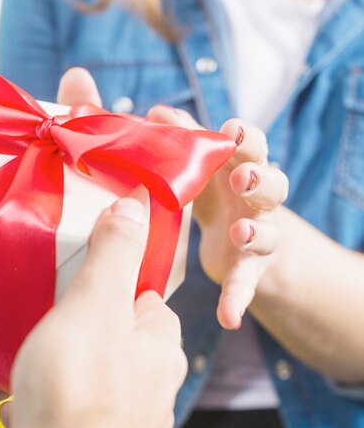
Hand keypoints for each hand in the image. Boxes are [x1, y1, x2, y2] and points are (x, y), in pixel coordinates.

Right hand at [6, 191, 186, 427]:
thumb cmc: (82, 384)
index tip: (97, 280)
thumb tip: (136, 205)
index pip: (152, 306)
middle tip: (58, 321)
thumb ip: (115, 254)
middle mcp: (157, 391)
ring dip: (70, 375)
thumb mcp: (95, 301)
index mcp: (161, 349)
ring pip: (99, 388)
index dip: (124, 289)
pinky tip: (21, 410)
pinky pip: (74, 424)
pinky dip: (51, 412)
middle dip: (94, 334)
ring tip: (36, 365)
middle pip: (125, 348)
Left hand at [146, 106, 288, 328]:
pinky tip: (228, 317)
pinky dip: (237, 299)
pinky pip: (245, 284)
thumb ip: (181, 138)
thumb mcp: (200, 165)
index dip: (247, 139)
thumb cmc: (212, 189)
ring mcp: (256, 236)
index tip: (232, 130)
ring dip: (255, 233)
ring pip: (268, 233)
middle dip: (259, 179)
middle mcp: (256, 200)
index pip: (254, 148)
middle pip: (272, 185)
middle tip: (241, 178)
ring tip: (240, 234)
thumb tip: (155, 111)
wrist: (234, 236)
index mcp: (242, 168)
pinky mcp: (247, 269)